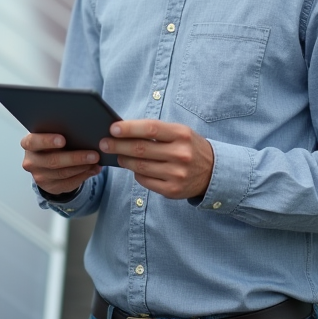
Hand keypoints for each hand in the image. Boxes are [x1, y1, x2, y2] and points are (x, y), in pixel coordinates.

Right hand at [21, 133, 101, 195]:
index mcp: (29, 143)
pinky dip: (83, 175)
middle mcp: (31, 161)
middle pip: (53, 161)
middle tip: (93, 154)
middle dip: (75, 158)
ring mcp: (39, 176)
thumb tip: (84, 132)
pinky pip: (68, 183)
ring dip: (82, 167)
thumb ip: (62, 132)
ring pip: (63, 173)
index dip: (47, 141)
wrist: (46, 163)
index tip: (63, 140)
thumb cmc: (51, 143)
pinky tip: (93, 169)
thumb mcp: (51, 135)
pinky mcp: (50, 187)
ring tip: (96, 161)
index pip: (33, 142)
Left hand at [100, 119, 214, 199]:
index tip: (113, 128)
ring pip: (140, 167)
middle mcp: (181, 154)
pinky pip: (145, 181)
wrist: (214, 172)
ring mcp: (177, 174)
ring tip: (117, 155)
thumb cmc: (189, 147)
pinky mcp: (172, 190)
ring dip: (124, 160)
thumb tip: (123, 132)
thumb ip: (155, 132)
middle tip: (104, 143)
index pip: (151, 129)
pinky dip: (136, 174)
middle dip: (118, 146)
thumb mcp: (179, 133)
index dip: (129, 128)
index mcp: (182, 135)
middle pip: (141, 149)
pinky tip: (134, 168)